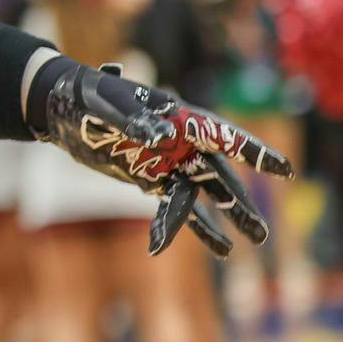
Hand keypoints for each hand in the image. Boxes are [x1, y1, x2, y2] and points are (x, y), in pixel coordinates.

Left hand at [33, 60, 293, 257]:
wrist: (59, 107)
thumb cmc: (86, 94)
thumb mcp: (108, 104)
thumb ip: (135, 118)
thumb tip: (164, 136)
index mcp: (178, 117)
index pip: (222, 136)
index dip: (253, 152)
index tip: (284, 170)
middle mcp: (180, 141)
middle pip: (218, 174)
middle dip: (240, 202)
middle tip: (261, 233)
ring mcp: (166, 161)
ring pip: (203, 194)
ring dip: (226, 218)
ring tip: (254, 240)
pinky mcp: (148, 177)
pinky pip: (176, 205)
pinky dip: (191, 225)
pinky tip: (220, 247)